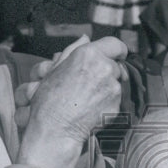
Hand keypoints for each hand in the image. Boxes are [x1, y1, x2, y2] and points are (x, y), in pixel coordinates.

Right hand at [18, 37, 127, 167]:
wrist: (55, 129)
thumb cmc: (50, 101)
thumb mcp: (56, 69)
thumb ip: (73, 50)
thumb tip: (85, 38)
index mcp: (88, 54)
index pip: (116, 45)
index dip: (116, 51)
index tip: (115, 56)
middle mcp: (104, 67)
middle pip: (115, 65)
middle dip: (106, 71)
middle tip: (90, 81)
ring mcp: (112, 87)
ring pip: (116, 82)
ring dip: (106, 87)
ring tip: (87, 97)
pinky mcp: (117, 104)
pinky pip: (115, 99)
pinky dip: (106, 102)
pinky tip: (91, 107)